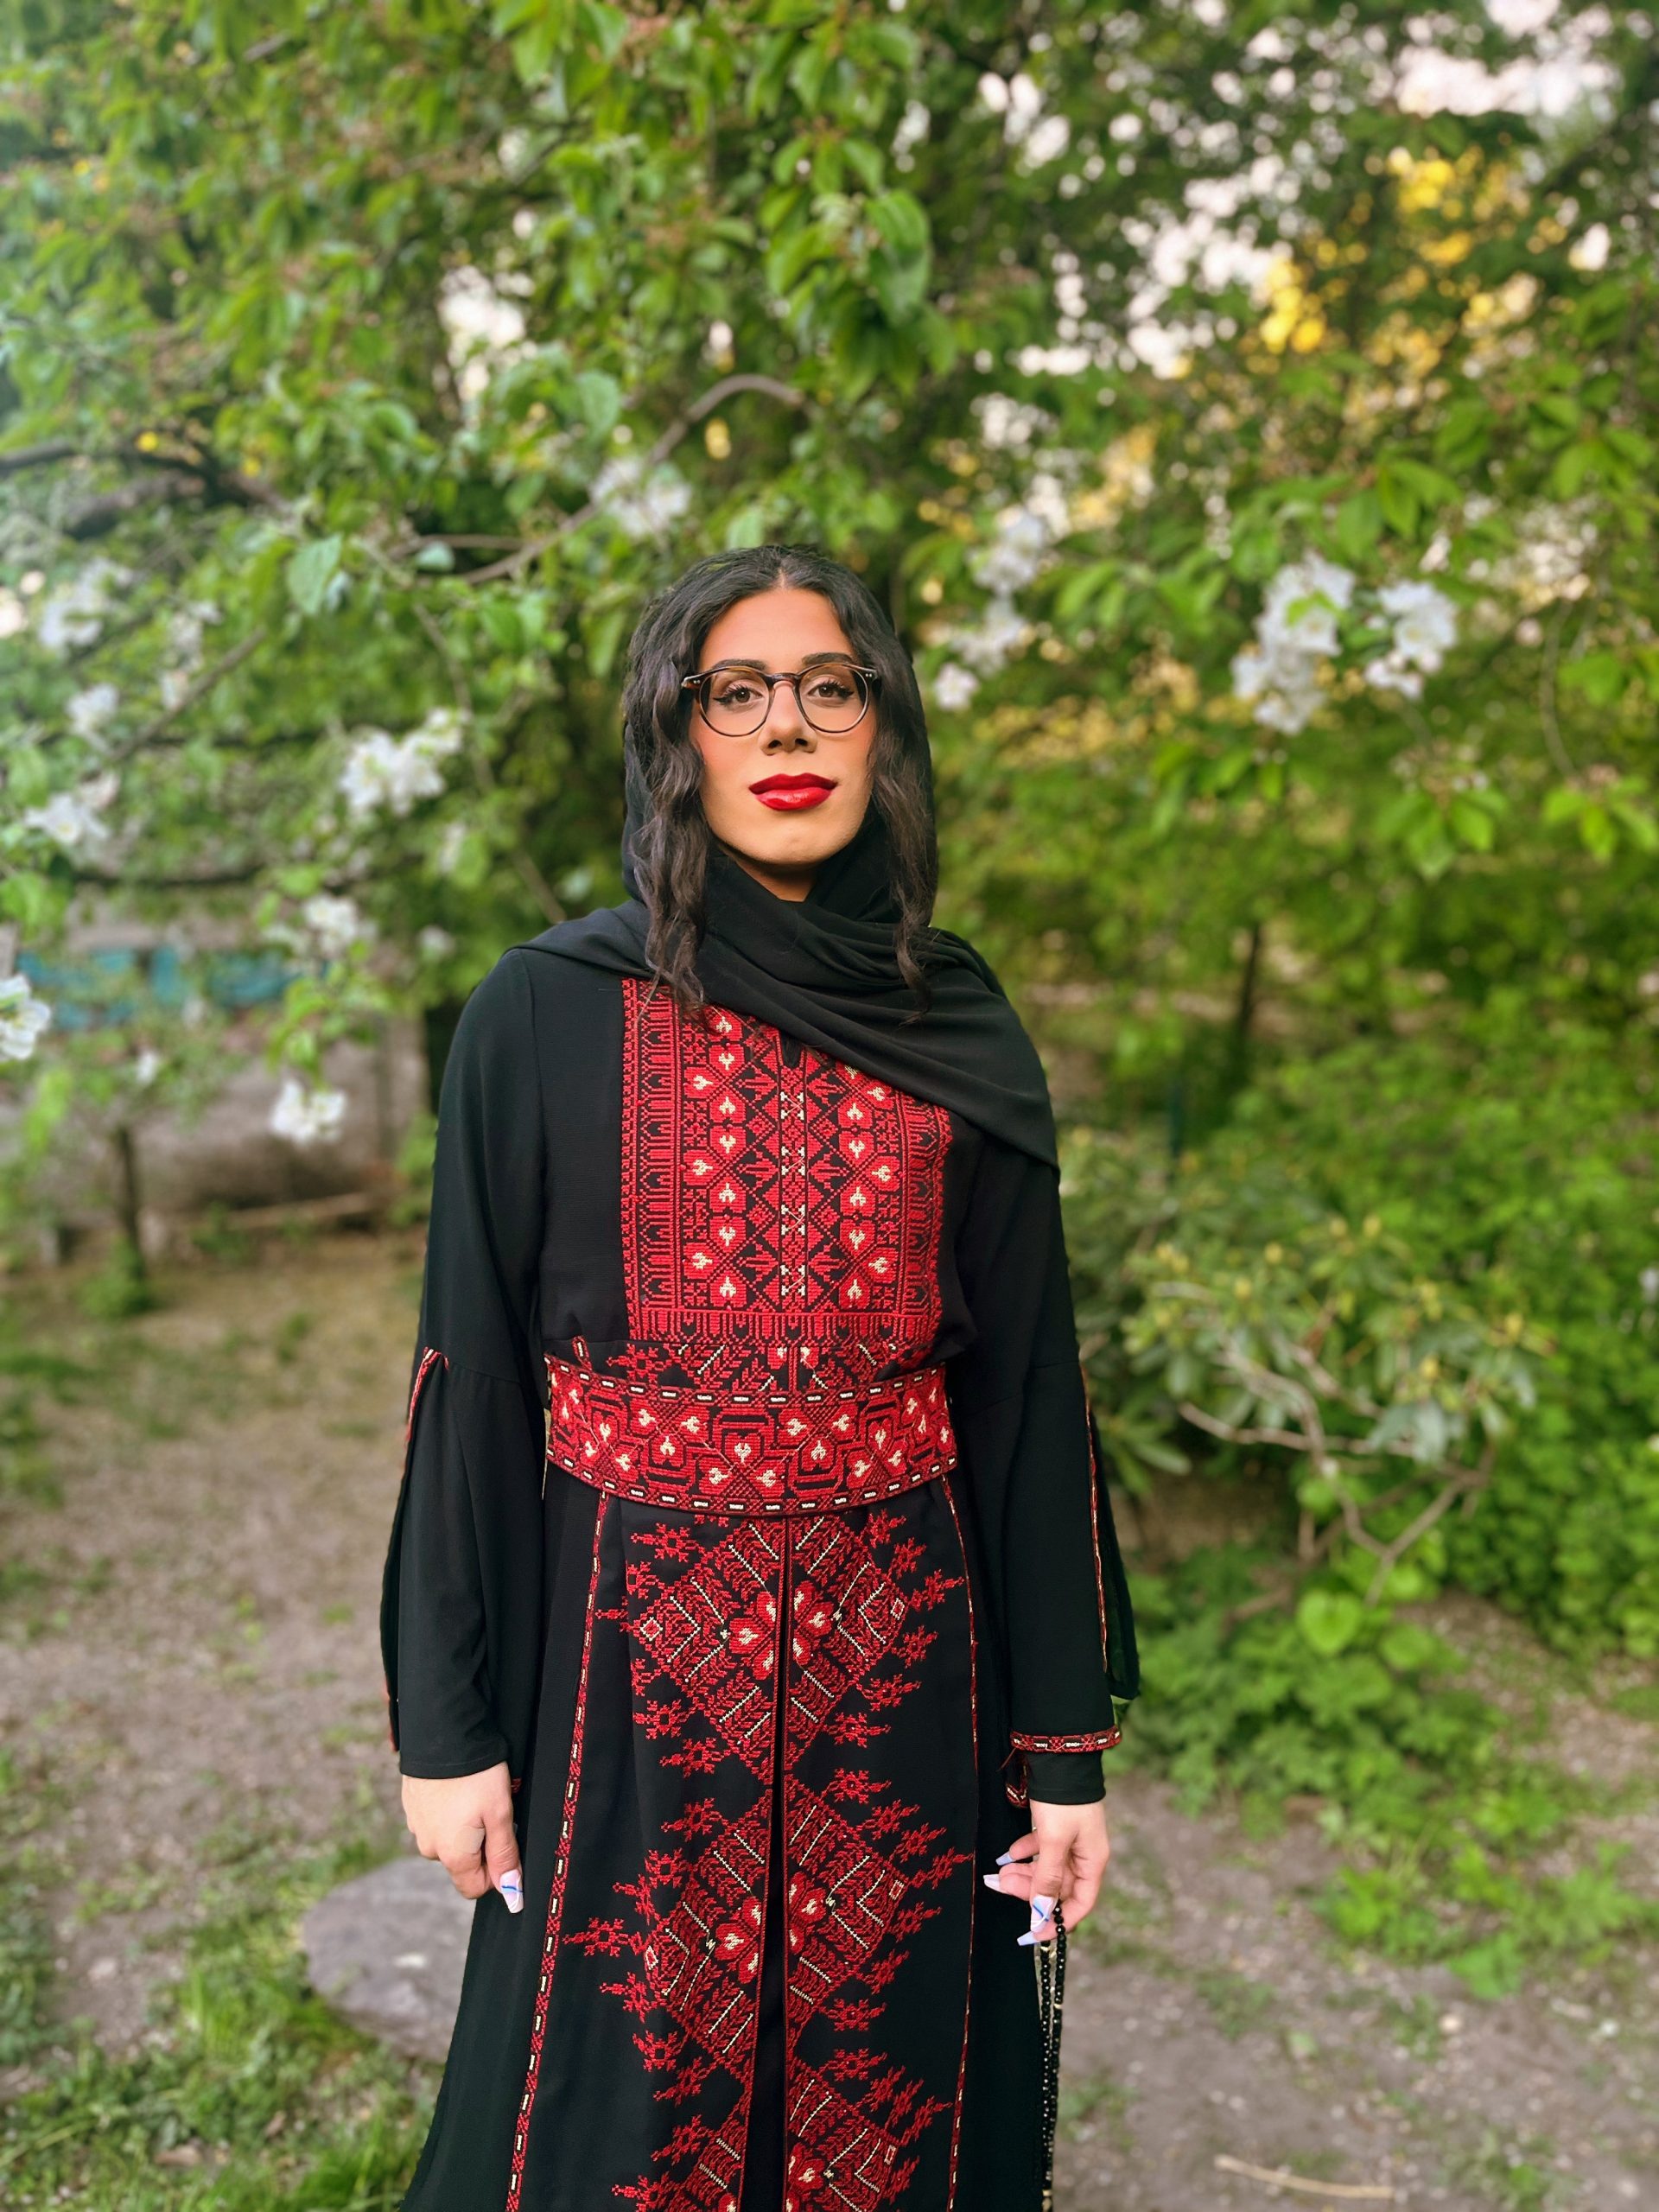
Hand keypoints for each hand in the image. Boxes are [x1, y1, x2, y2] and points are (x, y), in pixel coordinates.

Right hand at [401, 1762, 523, 1912]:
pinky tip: (457, 1789)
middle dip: (480, 1845)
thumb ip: (505, 1856)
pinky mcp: (411, 1807)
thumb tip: (512, 1894)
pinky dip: (448, 1811)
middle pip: (462, 1863)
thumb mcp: (500, 1814)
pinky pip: (435, 1820)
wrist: (442, 1734)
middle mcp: (429, 1848)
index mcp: (452, 1855)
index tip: (504, 1841)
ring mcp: (416, 1827)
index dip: (495, 1872)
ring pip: (448, 1841)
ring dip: (463, 1827)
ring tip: (473, 1795)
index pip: (475, 1888)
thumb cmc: (477, 1776)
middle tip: (491, 1811)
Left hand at [982, 1795, 1109, 1945]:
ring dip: (1023, 1873)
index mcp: (1092, 1862)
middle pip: (1058, 1887)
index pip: (1080, 1904)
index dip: (1056, 1921)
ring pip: (1046, 1869)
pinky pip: (1040, 1849)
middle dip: (1029, 1892)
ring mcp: (1070, 1840)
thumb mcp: (1053, 1841)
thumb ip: (1048, 1878)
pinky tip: (1007, 1854)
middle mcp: (1084, 1855)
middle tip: (1001, 1886)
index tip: (1031, 1933)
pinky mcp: (1057, 1827)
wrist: (1059, 1756)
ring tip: (998, 1872)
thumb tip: (1041, 1915)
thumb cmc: (1063, 1800)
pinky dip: (1024, 1853)